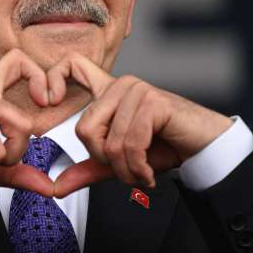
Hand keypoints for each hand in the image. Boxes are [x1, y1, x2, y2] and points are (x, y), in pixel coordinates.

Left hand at [47, 52, 232, 197]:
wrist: (204, 148)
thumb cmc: (164, 147)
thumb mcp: (119, 161)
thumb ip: (88, 169)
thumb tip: (56, 187)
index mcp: (108, 92)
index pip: (72, 65)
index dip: (52, 78)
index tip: (48, 102)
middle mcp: (120, 85)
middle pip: (85, 128)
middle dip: (105, 161)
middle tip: (126, 169)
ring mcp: (137, 90)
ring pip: (110, 142)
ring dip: (126, 171)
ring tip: (141, 173)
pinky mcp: (153, 102)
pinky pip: (130, 143)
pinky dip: (138, 168)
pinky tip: (149, 173)